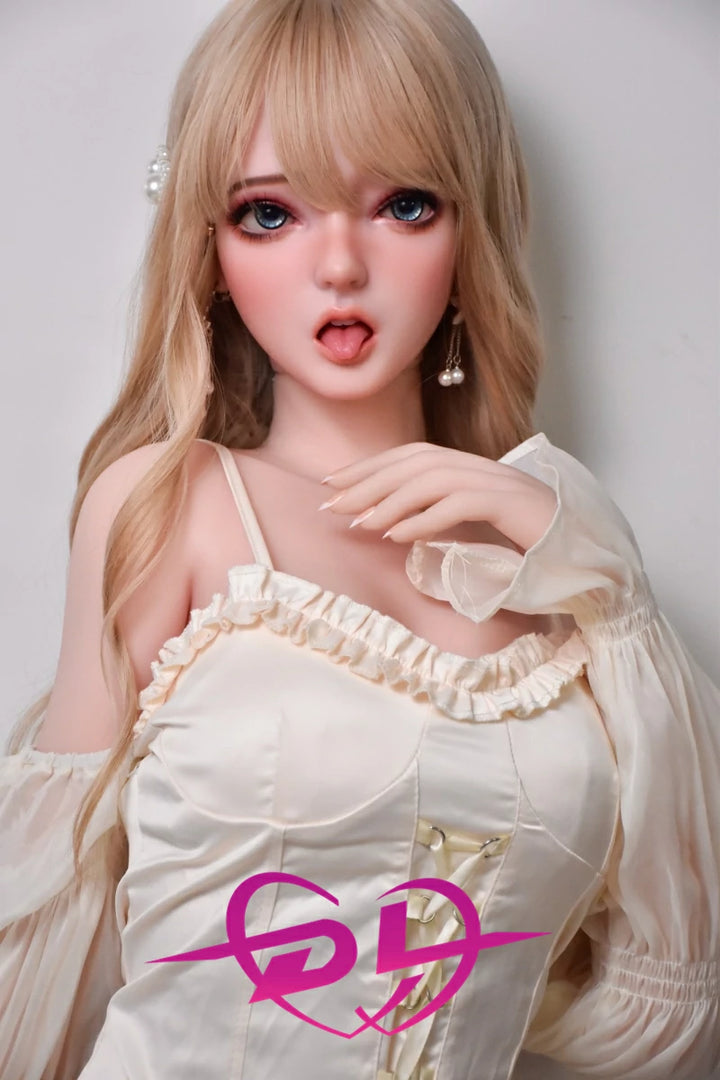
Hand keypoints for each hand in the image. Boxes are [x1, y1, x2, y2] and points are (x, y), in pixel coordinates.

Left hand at [317, 442, 557, 555]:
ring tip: (360, 524)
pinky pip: (459, 505)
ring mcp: (498, 482)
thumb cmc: (527, 544)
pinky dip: (424, 520)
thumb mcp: (476, 526)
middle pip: (415, 462)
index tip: (332, 484)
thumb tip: (392, 525)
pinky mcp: (511, 504)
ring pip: (433, 479)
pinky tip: (398, 536)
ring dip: (390, 501)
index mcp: (470, 467)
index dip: (369, 467)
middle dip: (368, 481)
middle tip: (331, 504)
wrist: (583, 552)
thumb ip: (440, 516)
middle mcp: (481, 467)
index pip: (411, 456)